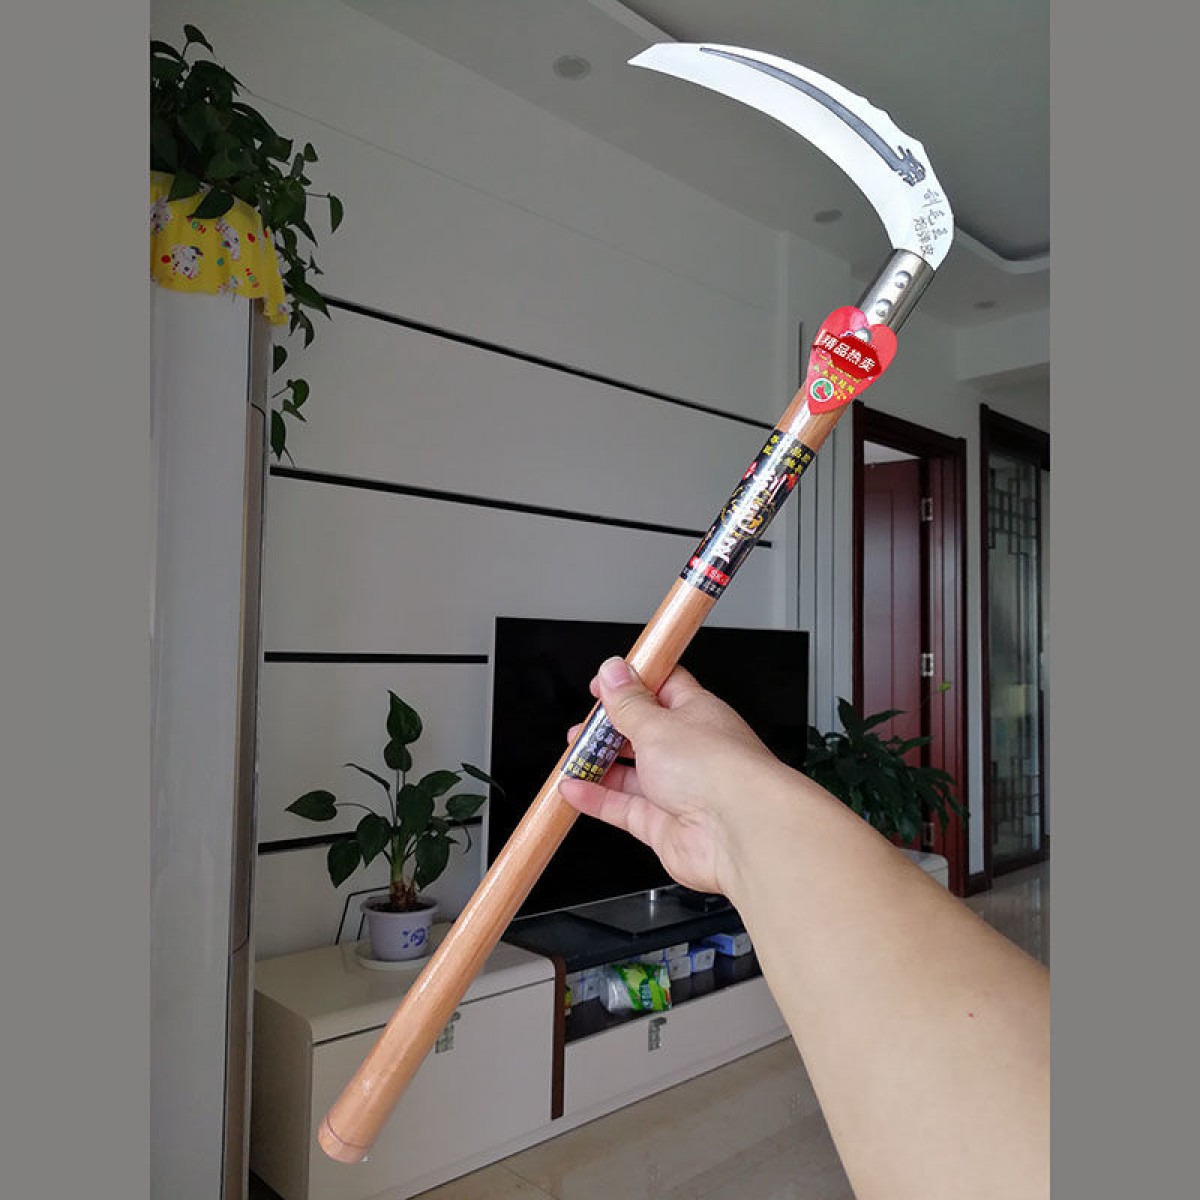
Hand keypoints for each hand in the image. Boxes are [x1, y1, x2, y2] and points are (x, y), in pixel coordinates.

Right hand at [558, 656, 792, 900]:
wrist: (741, 831)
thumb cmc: (719, 770)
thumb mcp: (658, 724)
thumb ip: (629, 703)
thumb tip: (614, 672)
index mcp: (696, 713)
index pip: (662, 688)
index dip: (632, 684)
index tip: (604, 683)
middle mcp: (690, 751)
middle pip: (641, 733)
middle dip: (609, 730)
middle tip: (582, 727)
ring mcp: (678, 789)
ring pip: (630, 773)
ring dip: (598, 765)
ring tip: (571, 757)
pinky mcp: (665, 824)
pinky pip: (623, 808)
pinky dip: (597, 799)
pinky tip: (574, 790)